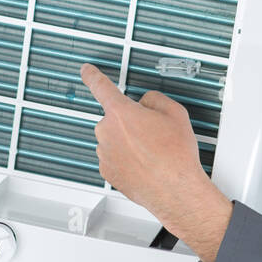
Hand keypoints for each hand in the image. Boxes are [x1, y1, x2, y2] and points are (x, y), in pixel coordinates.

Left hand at [79, 63, 233, 261]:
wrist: (175, 190)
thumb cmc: (176, 155)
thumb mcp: (175, 113)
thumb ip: (154, 99)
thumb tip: (145, 104)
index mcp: (121, 112)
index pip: (101, 86)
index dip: (92, 76)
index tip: (86, 70)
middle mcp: (107, 131)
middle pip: (115, 118)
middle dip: (130, 123)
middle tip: (153, 134)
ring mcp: (105, 153)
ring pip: (114, 139)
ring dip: (129, 143)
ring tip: (152, 154)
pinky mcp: (107, 171)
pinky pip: (114, 158)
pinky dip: (126, 160)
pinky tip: (144, 165)